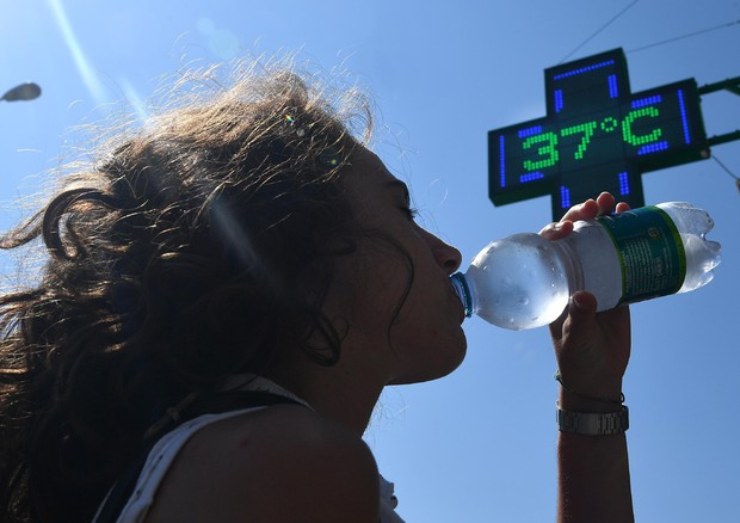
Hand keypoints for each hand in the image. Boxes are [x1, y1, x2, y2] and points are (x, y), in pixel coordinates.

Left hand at [539, 192, 630, 405]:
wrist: (599, 376)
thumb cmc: (577, 358)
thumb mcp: (574, 339)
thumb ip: (578, 319)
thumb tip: (585, 297)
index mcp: (553, 284)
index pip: (549, 249)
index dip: (555, 231)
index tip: (566, 227)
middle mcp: (572, 275)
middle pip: (574, 238)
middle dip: (582, 217)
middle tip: (596, 205)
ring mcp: (595, 278)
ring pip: (598, 242)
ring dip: (606, 220)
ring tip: (616, 203)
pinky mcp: (618, 286)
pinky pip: (622, 256)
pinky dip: (628, 238)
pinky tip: (635, 220)